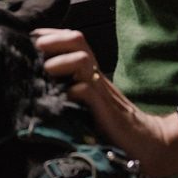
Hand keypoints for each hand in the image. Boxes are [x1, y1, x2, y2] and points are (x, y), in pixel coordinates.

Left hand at [34, 28, 177, 177]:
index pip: (73, 41)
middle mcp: (96, 75)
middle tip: (36, 45)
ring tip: (47, 69)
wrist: (147, 142)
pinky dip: (74, 90)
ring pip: (83, 61)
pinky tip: (64, 95)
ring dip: (61, 61)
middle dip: (55, 39)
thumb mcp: (89, 101)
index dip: (52, 34)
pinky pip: (89, 91)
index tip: (31, 36)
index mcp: (91, 72)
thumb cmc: (112, 124)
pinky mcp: (106, 110)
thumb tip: (39, 83)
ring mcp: (102, 91)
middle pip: (78, 41)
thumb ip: (72, 88)